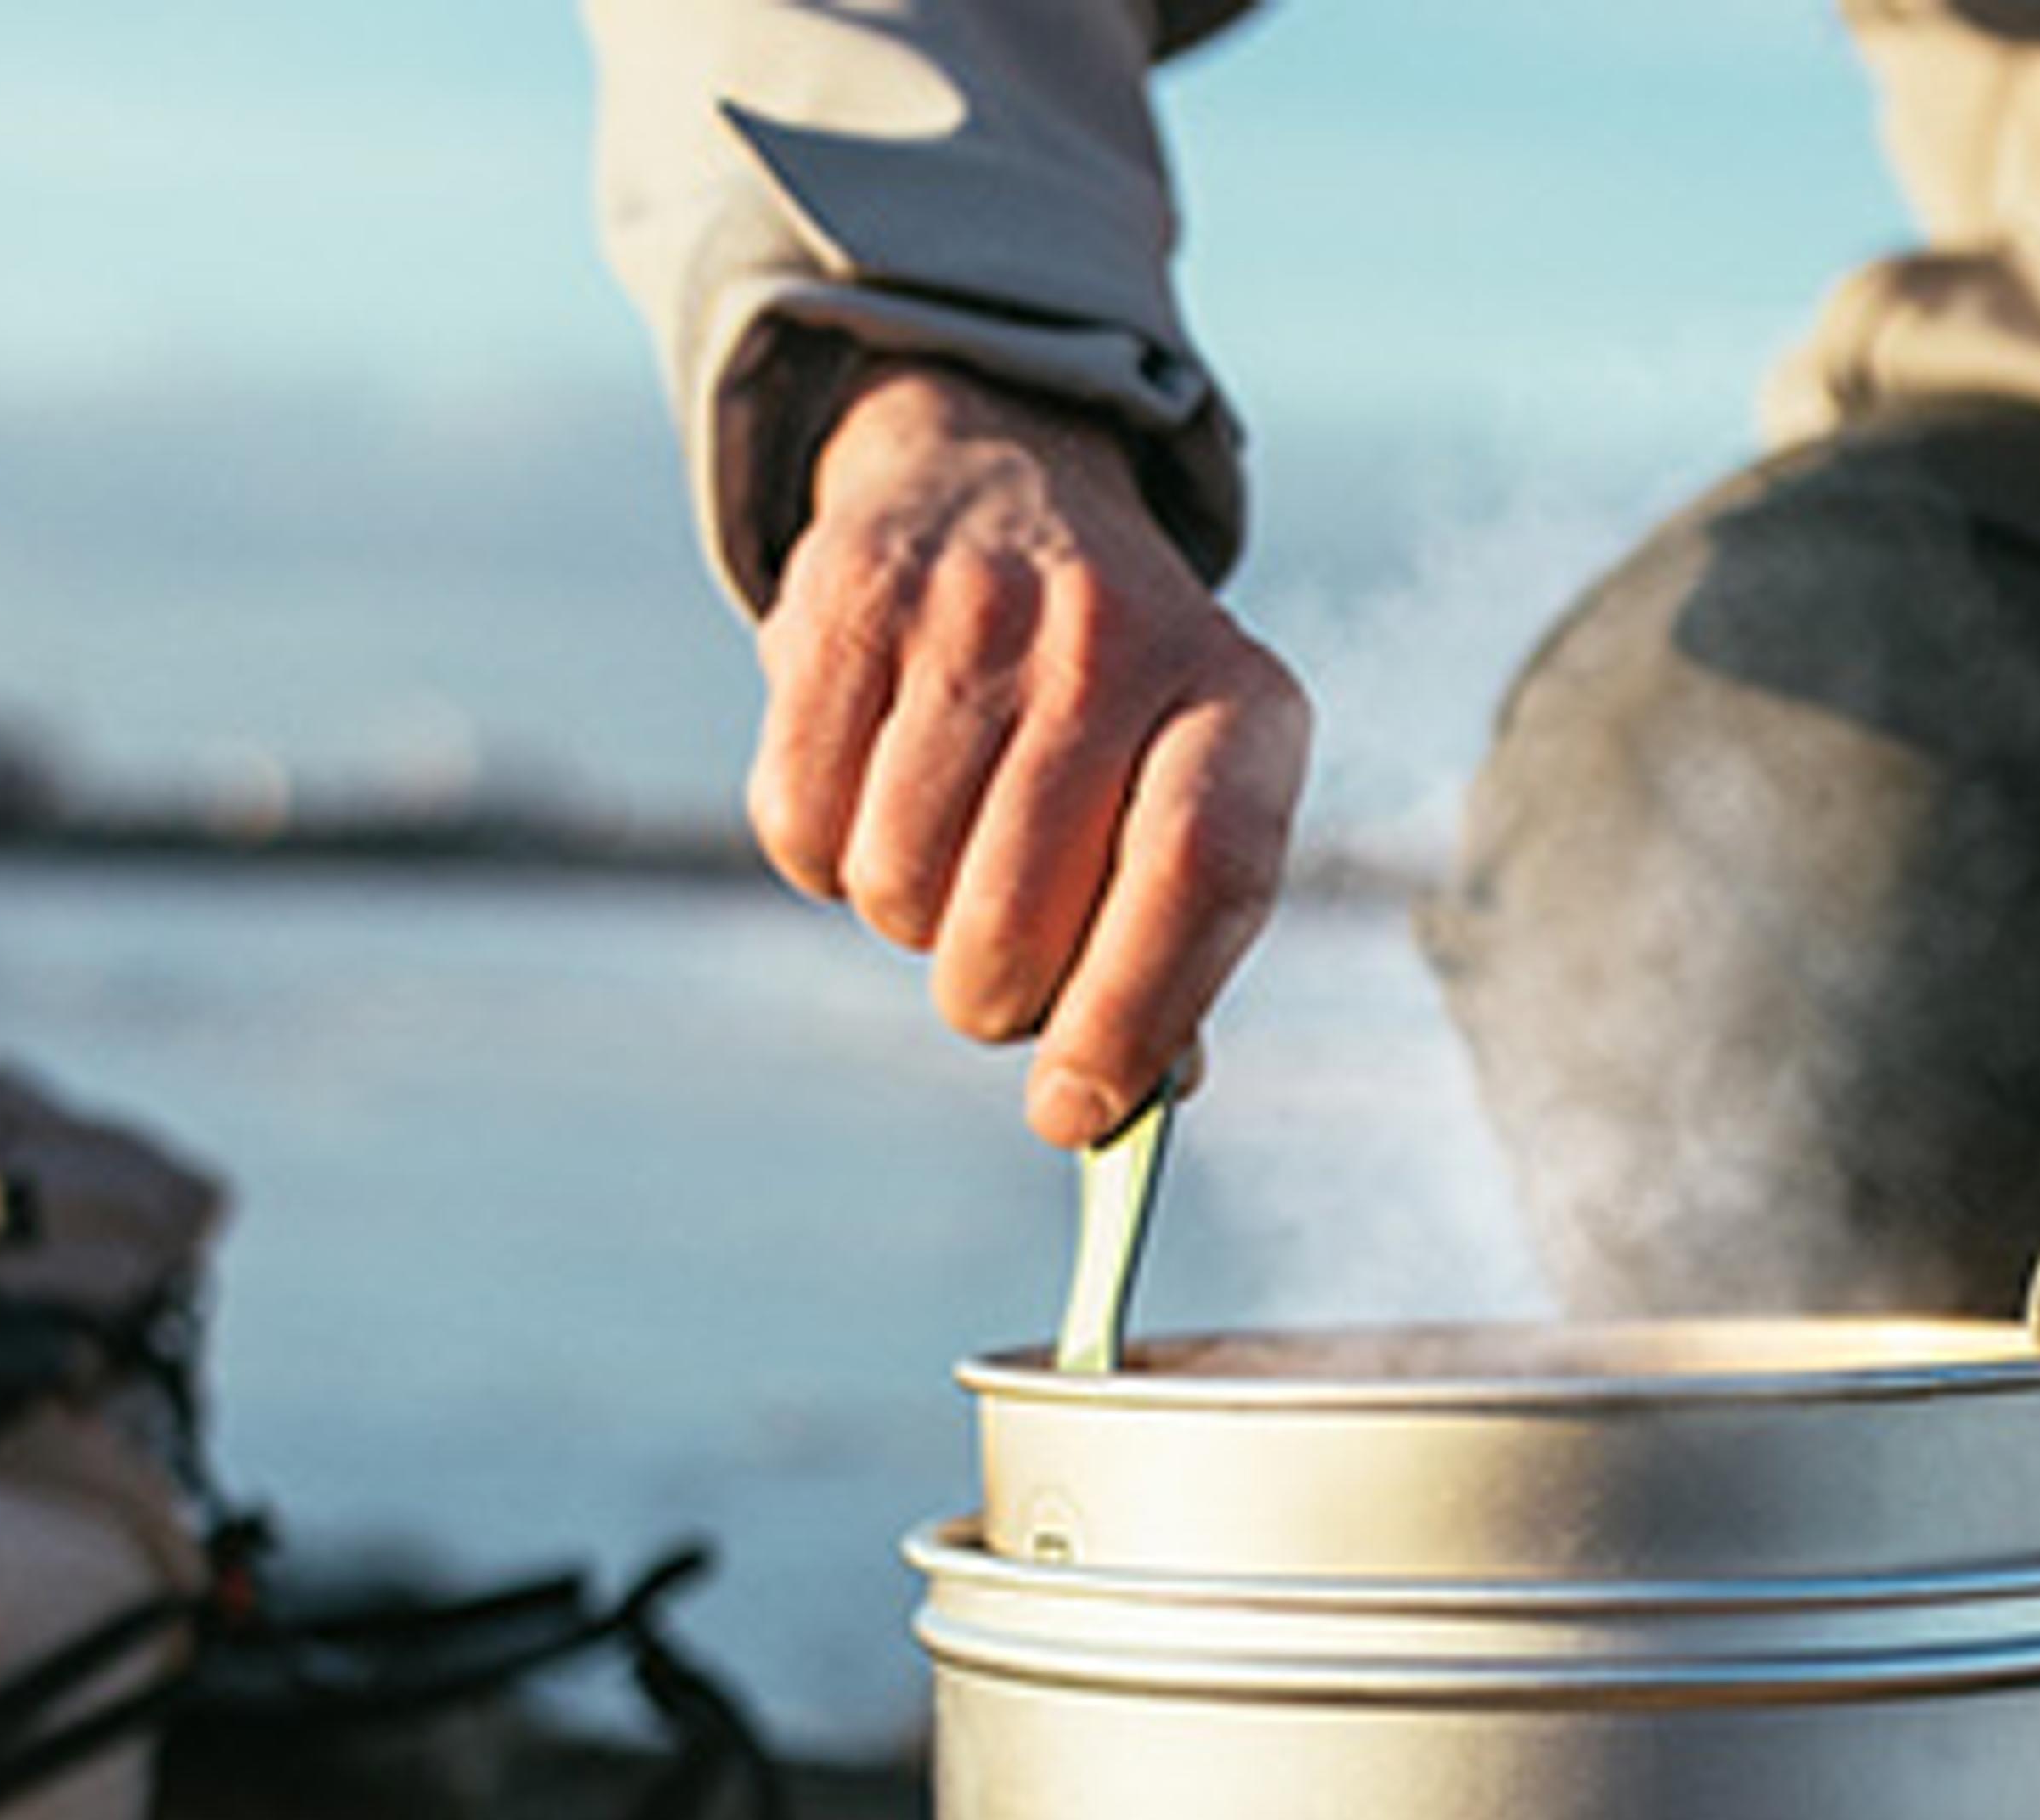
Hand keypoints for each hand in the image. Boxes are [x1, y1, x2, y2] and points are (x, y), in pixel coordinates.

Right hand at [748, 362, 1311, 1143]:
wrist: (1002, 486)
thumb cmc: (1114, 712)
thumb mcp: (1192, 796)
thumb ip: (1174, 955)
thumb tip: (1114, 1107)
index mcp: (1239, 705)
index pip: (1193, 879)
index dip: (1128, 1021)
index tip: (1071, 1113)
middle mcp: (1113, 641)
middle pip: (1017, 914)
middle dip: (993, 999)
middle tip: (1000, 980)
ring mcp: (974, 607)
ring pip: (898, 883)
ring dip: (909, 923)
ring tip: (948, 857)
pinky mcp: (845, 598)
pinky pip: (801, 824)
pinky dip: (825, 859)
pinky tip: (876, 800)